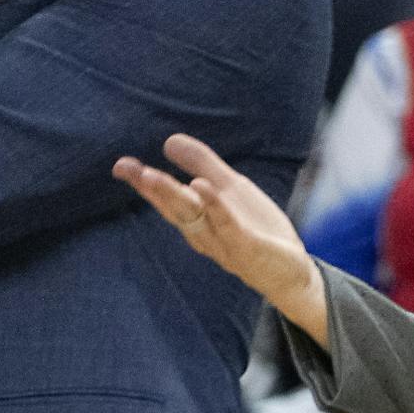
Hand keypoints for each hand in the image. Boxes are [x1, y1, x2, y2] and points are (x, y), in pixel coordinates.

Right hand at [113, 134, 328, 344]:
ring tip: (153, 175)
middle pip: (173, 208)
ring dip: (173, 196)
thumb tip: (169, 140)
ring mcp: (223, 242)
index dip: (144, 183)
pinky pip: (227, 225)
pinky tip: (203, 186)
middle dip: (151, 188)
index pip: (166, 199)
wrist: (291, 271)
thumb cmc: (255, 228)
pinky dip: (214, 206)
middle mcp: (203, 232)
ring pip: (194, 217)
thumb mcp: (230, 189)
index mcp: (197, 218)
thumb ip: (203, 165)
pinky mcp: (246, 247)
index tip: (121, 166)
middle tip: (127, 169)